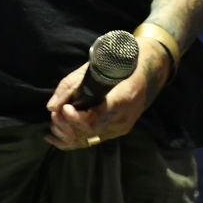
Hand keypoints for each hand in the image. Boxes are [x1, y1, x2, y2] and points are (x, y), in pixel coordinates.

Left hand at [43, 41, 170, 150]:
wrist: (150, 69)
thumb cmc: (123, 62)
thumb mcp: (97, 65)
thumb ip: (72, 85)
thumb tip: (52, 106)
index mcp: (123, 98)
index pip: (97, 119)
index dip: (76, 118)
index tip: (63, 108)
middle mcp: (123, 117)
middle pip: (90, 131)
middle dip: (67, 125)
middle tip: (54, 114)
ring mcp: (121, 126)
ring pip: (90, 139)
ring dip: (68, 133)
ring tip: (54, 122)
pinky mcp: (117, 130)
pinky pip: (93, 140)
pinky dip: (72, 140)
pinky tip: (55, 138)